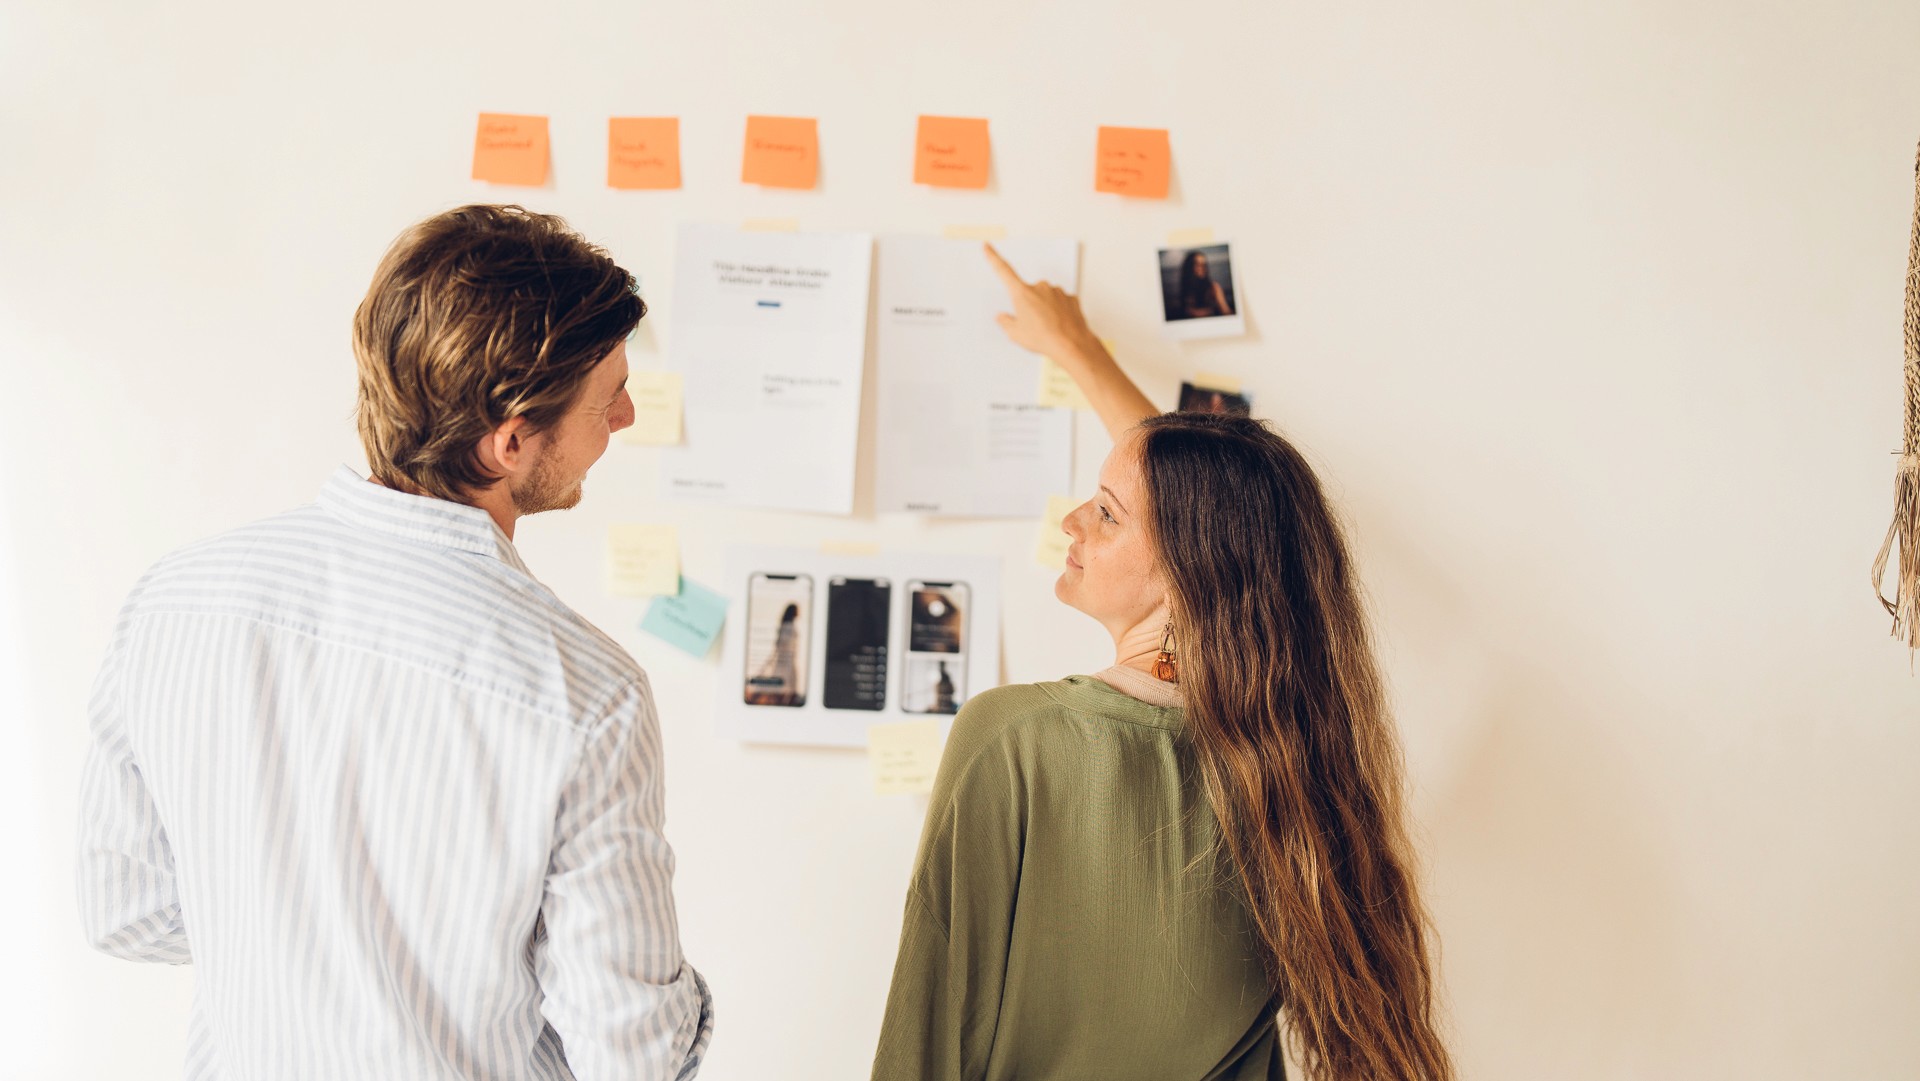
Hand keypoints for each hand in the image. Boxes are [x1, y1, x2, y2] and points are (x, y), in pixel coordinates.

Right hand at [983, 243, 1098, 364]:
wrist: (1071, 344)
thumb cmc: (1043, 338)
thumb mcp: (1016, 334)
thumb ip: (1006, 322)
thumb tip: (1002, 317)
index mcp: (1022, 293)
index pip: (1003, 271)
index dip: (993, 257)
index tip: (987, 246)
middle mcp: (1039, 287)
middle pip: (1028, 293)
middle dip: (1029, 306)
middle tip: (1033, 324)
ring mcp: (1056, 291)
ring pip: (1045, 298)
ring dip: (1044, 309)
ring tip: (1048, 328)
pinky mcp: (1070, 297)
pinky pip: (1060, 303)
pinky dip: (1058, 312)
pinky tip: (1059, 324)